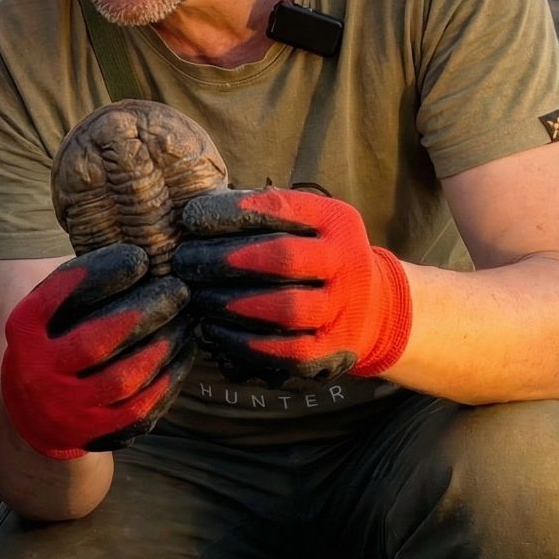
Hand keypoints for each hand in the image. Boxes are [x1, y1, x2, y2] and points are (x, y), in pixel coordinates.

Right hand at [0, 243, 194, 459]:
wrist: (31, 418)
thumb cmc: (51, 345)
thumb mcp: (47, 313)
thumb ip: (80, 287)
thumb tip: (142, 258)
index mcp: (23, 330)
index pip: (61, 296)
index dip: (103, 274)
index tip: (141, 258)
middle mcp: (38, 372)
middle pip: (96, 342)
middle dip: (144, 312)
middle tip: (178, 291)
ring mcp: (65, 409)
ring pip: (124, 379)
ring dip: (163, 346)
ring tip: (186, 321)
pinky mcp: (94, 435)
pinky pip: (140, 410)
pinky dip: (168, 380)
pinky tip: (184, 354)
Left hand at [173, 187, 411, 384]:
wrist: (374, 308)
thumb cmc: (315, 257)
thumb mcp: (305, 226)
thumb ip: (262, 217)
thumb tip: (194, 217)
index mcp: (336, 220)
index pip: (280, 208)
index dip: (230, 213)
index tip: (190, 218)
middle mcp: (348, 261)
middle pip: (282, 257)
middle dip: (224, 260)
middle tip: (184, 261)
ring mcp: (345, 308)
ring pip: (286, 308)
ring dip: (231, 303)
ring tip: (197, 297)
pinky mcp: (335, 349)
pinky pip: (286, 350)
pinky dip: (244, 342)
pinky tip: (215, 330)